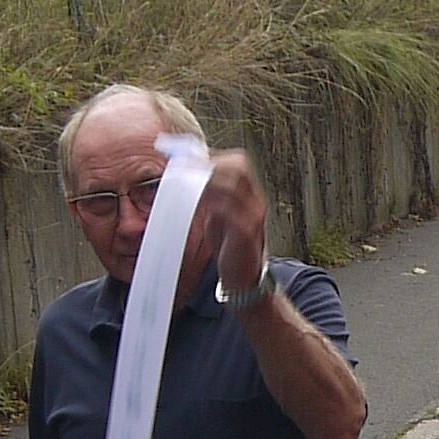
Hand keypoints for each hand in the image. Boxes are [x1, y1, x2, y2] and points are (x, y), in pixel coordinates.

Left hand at [185, 149, 270, 298]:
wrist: (244, 280)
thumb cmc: (231, 247)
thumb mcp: (219, 215)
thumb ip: (209, 195)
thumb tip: (188, 175)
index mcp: (249, 195)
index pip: (237, 163)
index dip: (211, 157)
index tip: (186, 159)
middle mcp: (255, 201)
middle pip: (238, 168)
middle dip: (208, 165)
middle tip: (183, 169)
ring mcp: (253, 216)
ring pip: (233, 186)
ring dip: (206, 181)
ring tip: (185, 184)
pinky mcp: (246, 234)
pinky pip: (229, 210)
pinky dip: (211, 203)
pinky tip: (196, 204)